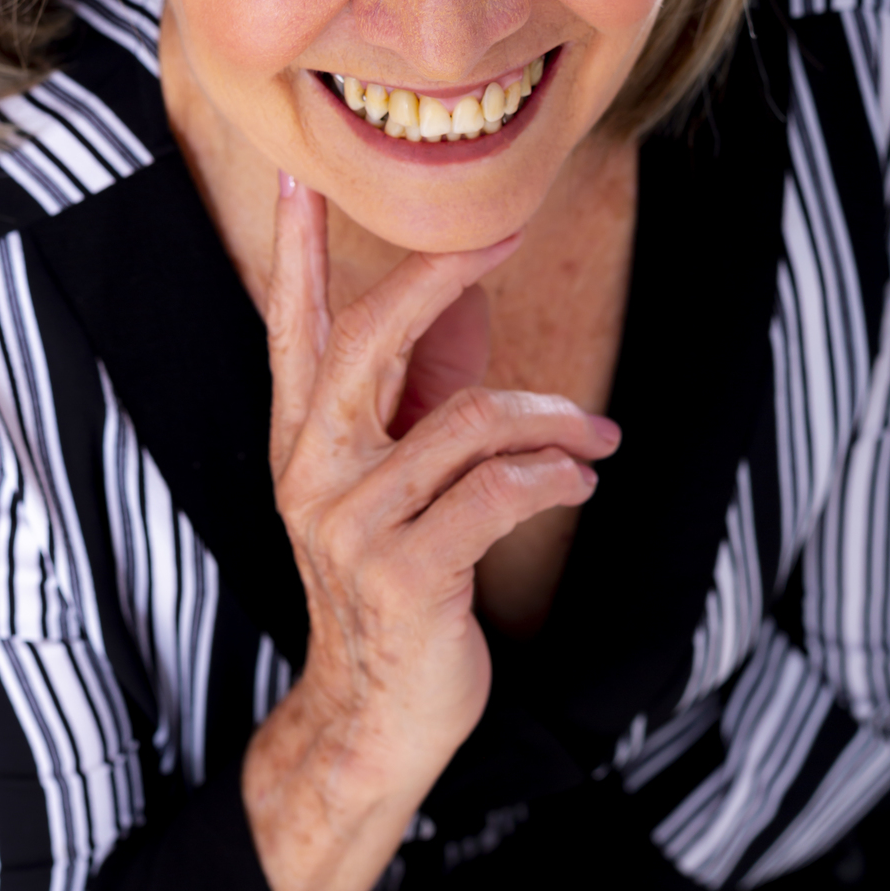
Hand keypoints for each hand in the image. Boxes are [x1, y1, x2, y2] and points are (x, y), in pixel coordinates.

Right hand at [242, 176, 618, 890]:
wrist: (377, 714)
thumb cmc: (401, 574)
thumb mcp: (405, 472)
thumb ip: (428, 384)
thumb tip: (468, 287)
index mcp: (303, 436)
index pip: (292, 325)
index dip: (297, 250)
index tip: (299, 176)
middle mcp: (311, 469)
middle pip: (367, 342)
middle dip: (436, 278)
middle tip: (503, 232)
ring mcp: (352, 524)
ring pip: (464, 422)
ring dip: (551, 418)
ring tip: (597, 434)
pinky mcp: (405, 574)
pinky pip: (498, 493)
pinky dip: (555, 477)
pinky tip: (581, 480)